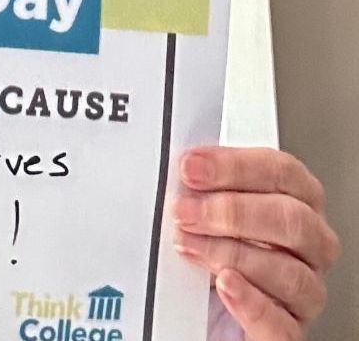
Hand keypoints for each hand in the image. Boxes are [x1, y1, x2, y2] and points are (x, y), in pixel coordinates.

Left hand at [174, 146, 339, 339]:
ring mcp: (303, 292)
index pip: (282, 173)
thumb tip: (181, 167)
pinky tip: (226, 285)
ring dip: (230, 254)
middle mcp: (308, 246)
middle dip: (232, 211)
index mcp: (295, 202)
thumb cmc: (209, 244)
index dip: (236, 167)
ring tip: (188, 245)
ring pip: (290, 272)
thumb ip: (203, 187)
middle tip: (186, 211)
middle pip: (292, 220)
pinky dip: (252, 303)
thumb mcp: (207, 209)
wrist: (201, 308)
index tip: (192, 168)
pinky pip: (282, 325)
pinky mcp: (286, 332)